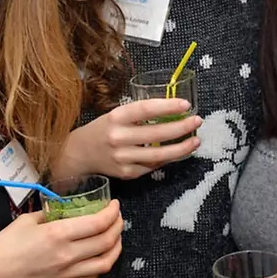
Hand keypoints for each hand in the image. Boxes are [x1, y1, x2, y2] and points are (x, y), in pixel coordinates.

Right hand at [0, 199, 123, 277]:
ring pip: (105, 263)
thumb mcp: (25, 222)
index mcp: (58, 235)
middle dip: (118, 226)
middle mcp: (67, 256)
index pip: (98, 223)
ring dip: (115, 249)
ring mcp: (66, 275)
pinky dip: (100, 268)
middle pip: (106, 241)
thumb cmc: (2, 249)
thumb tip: (61, 210)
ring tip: (115, 238)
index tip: (115, 205)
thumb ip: (48, 214)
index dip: (112, 212)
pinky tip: (98, 259)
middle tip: (117, 218)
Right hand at [51, 99, 202, 179]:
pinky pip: (153, 166)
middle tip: (197, 121)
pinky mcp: (126, 173)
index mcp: (116, 117)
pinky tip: (178, 152)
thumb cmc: (103, 129)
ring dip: (181, 148)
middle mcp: (118, 138)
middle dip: (181, 127)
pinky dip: (168, 159)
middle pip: (156, 134)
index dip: (167, 106)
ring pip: (159, 155)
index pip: (145, 109)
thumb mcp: (116, 115)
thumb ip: (140, 114)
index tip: (186, 104)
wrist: (79, 154)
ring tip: (196, 141)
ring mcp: (122, 158)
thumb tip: (174, 110)